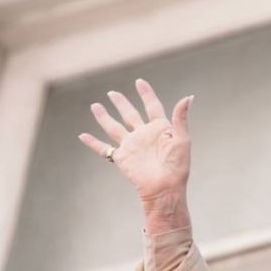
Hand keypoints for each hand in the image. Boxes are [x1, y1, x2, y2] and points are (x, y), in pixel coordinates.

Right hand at [78, 79, 192, 229]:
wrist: (165, 188)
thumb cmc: (178, 166)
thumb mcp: (182, 139)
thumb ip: (181, 118)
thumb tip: (189, 97)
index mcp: (160, 129)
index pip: (152, 106)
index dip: (146, 94)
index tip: (139, 82)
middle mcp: (144, 135)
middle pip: (129, 114)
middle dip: (121, 103)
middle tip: (112, 93)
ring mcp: (131, 146)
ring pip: (114, 127)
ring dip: (104, 117)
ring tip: (95, 106)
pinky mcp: (122, 158)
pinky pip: (104, 149)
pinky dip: (93, 143)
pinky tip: (82, 136)